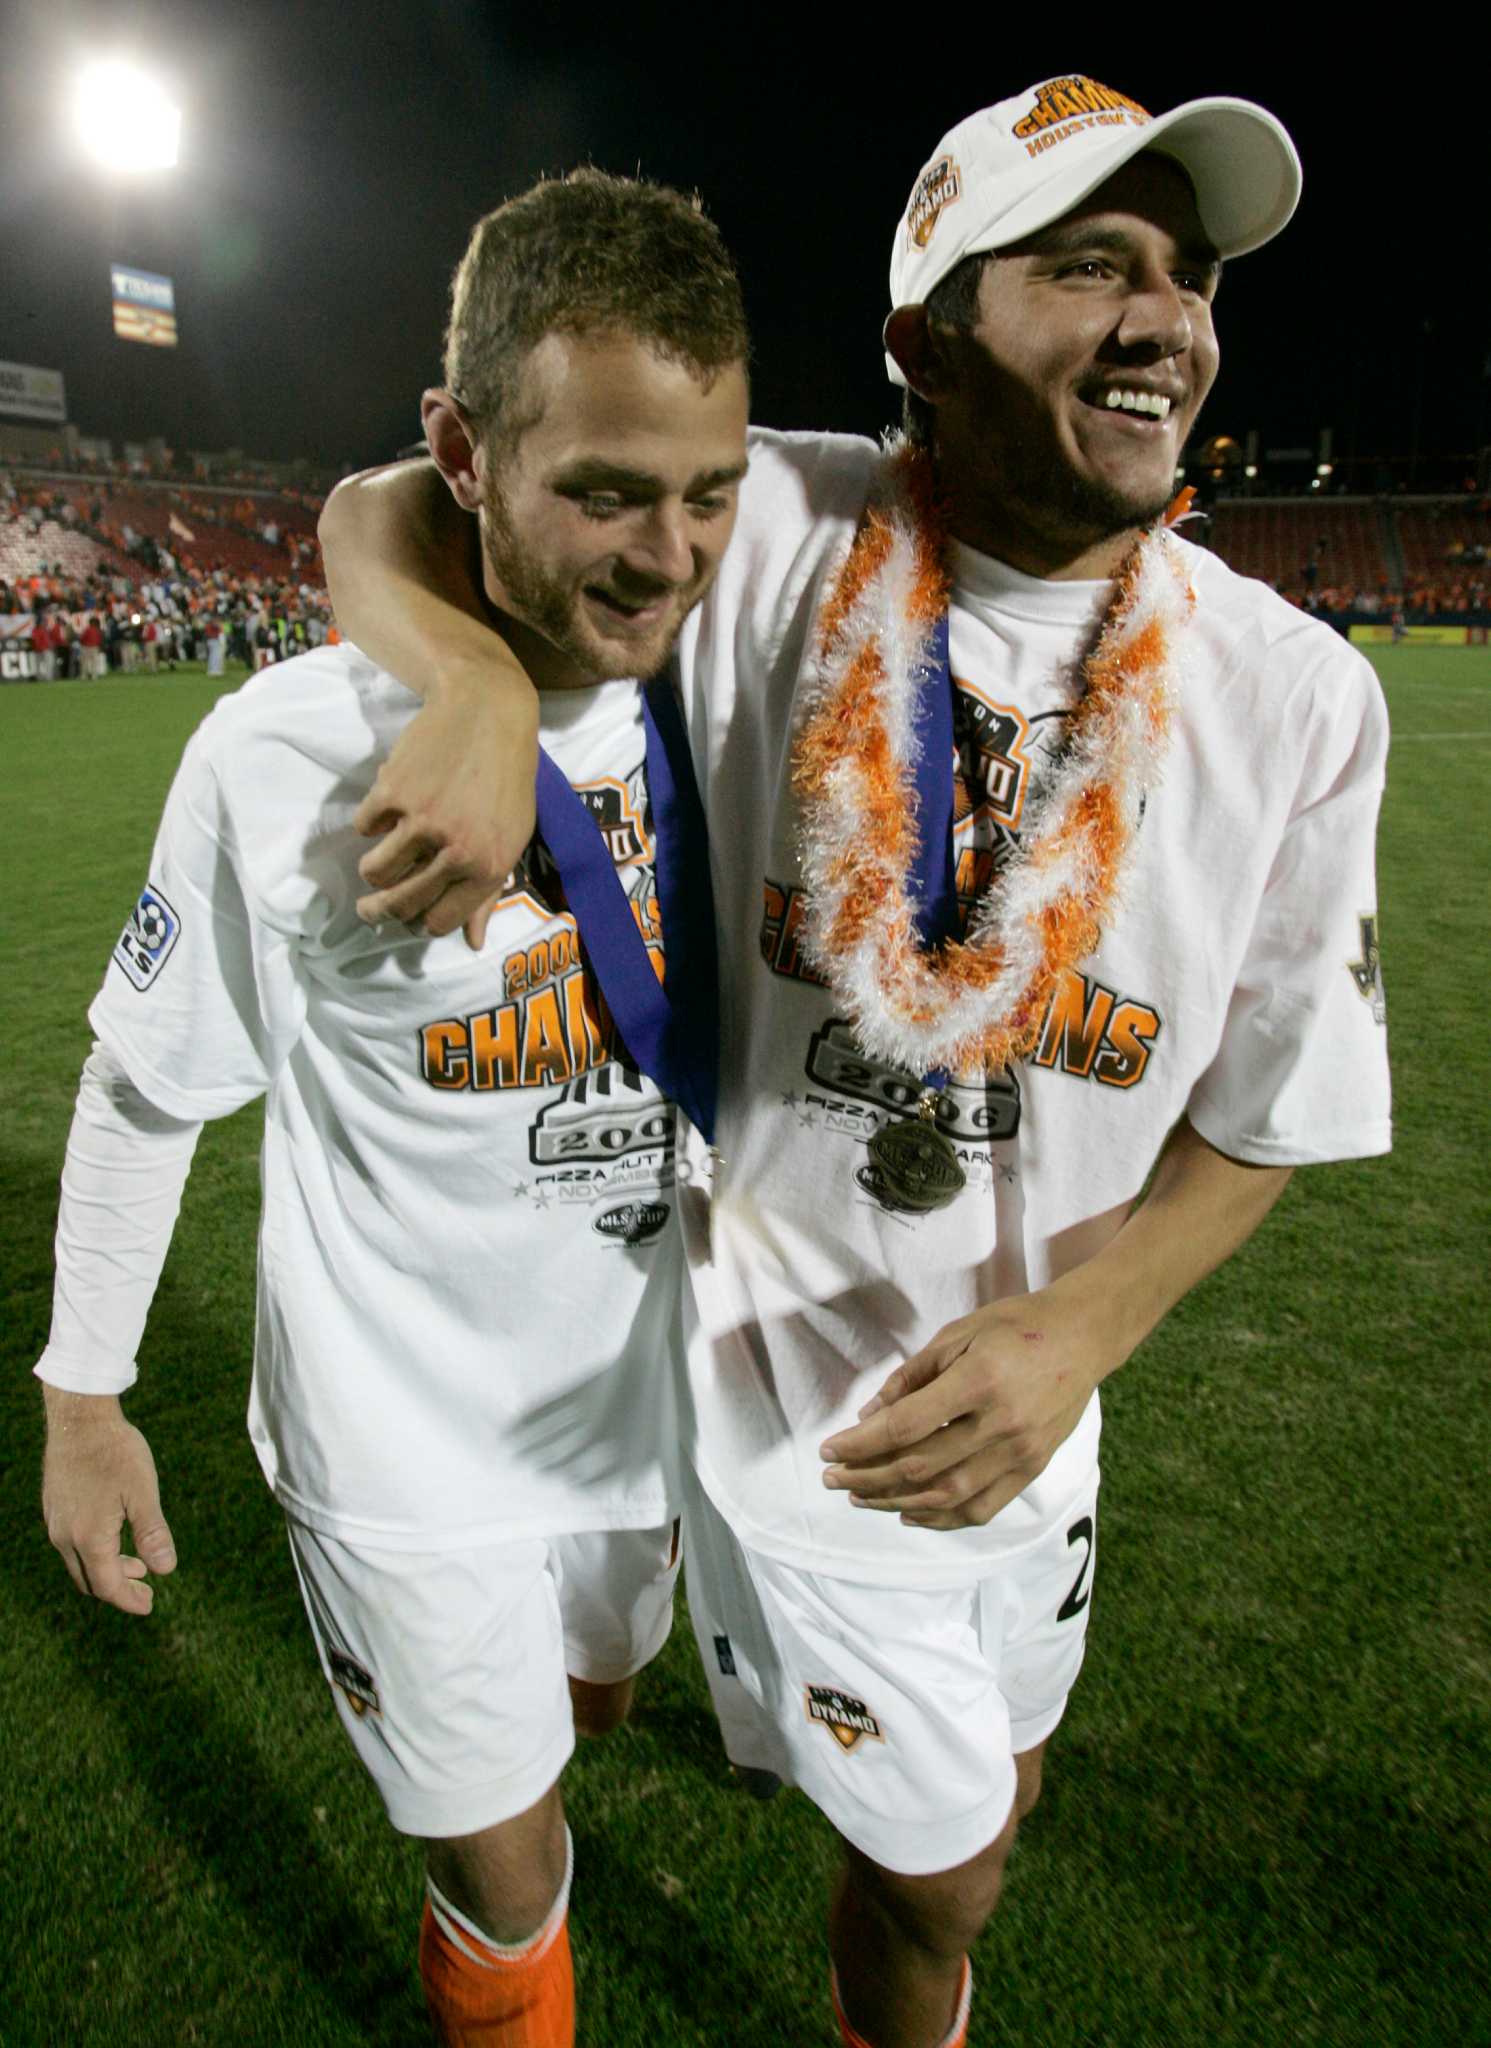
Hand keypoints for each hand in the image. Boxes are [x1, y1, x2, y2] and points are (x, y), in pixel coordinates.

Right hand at [42, 1389, 176, 1614]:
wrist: (79, 1418)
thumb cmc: (115, 1452)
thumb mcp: (143, 1491)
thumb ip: (152, 1533)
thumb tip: (166, 1570)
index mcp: (89, 1537)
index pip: (108, 1586)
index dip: (129, 1601)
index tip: (150, 1605)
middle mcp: (65, 1536)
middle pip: (90, 1581)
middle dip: (118, 1590)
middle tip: (147, 1590)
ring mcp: (56, 1523)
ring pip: (79, 1564)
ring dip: (106, 1571)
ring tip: (136, 1566)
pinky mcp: (54, 1509)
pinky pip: (71, 1545)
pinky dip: (93, 1554)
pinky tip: (114, 1538)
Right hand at [354, 673, 538, 947]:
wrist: (488, 711)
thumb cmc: (507, 777)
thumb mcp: (513, 836)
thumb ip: (489, 892)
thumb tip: (472, 942)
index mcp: (489, 867)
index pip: (440, 921)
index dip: (421, 922)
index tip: (411, 916)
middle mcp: (457, 850)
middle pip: (401, 905)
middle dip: (379, 913)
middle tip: (367, 911)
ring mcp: (423, 821)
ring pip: (376, 872)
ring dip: (373, 871)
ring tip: (378, 861)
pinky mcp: (393, 792)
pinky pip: (365, 827)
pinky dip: (371, 822)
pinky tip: (387, 808)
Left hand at [817, 1288, 1110, 1530]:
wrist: (1084, 1336)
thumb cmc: (1017, 1325)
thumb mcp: (958, 1333)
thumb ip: (913, 1376)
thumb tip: (870, 1415)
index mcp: (978, 1381)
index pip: (906, 1426)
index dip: (861, 1443)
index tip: (829, 1449)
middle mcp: (1001, 1424)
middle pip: (921, 1466)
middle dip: (868, 1477)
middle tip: (834, 1478)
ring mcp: (1020, 1452)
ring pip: (948, 1495)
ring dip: (897, 1502)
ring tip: (862, 1498)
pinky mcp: (1033, 1468)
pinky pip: (982, 1508)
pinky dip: (943, 1518)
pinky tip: (911, 1514)